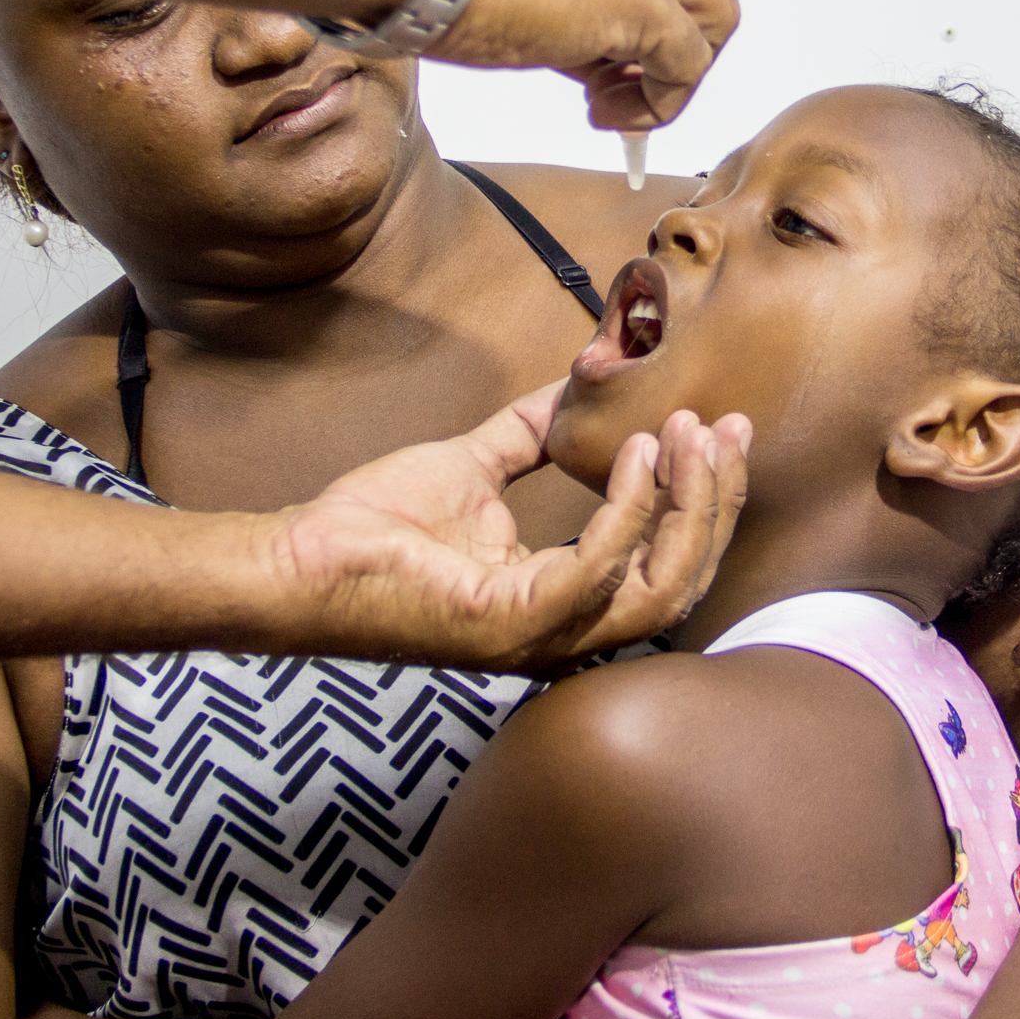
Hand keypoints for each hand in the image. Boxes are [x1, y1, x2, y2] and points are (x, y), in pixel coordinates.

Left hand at [263, 381, 750, 671]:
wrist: (294, 561)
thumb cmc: (369, 529)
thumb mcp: (471, 464)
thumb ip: (530, 435)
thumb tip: (577, 382)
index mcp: (561, 602)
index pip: (664, 565)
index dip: (703, 499)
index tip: (715, 428)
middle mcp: (563, 631)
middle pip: (681, 582)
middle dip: (715, 502)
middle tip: (725, 429)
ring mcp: (539, 636)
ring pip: (660, 589)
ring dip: (686, 505)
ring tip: (687, 433)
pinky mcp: (509, 624)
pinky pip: (596, 568)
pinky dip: (624, 508)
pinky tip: (630, 453)